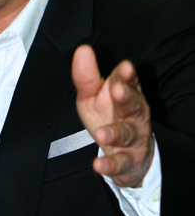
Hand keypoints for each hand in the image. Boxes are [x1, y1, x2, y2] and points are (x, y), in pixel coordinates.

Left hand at [72, 45, 153, 187]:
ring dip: (116, 132)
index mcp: (126, 94)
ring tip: (103, 133)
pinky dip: (111, 165)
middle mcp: (134, 114)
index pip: (127, 82)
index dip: (126, 75)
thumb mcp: (92, 96)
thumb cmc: (108, 117)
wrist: (127, 154)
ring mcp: (134, 137)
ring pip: (128, 133)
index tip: (125, 67)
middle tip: (118, 90)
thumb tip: (82, 50)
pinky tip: (98, 165)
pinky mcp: (129, 160)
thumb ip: (87, 76)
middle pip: (133, 104)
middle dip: (127, 97)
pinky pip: (121, 162)